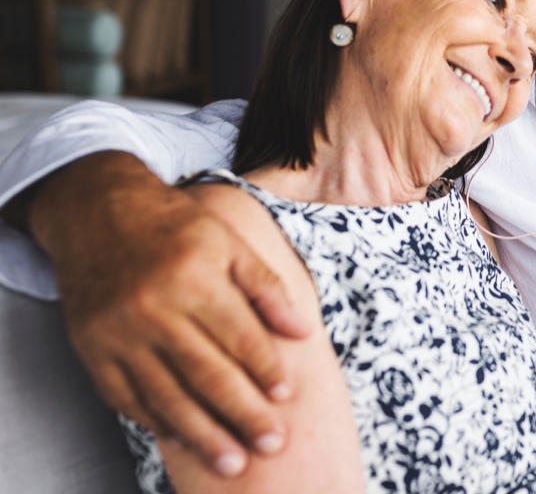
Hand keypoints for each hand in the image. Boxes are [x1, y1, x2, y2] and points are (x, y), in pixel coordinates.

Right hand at [22, 152, 313, 477]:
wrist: (99, 213)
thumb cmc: (176, 226)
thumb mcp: (229, 241)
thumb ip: (268, 286)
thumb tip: (303, 332)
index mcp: (194, 277)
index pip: (238, 335)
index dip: (264, 367)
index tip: (286, 396)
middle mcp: (154, 308)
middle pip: (206, 373)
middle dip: (243, 413)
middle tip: (272, 443)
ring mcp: (119, 334)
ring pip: (167, 395)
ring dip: (204, 433)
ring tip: (233, 461)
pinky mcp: (93, 350)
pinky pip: (127, 398)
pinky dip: (158, 422)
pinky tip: (185, 439)